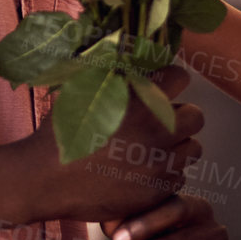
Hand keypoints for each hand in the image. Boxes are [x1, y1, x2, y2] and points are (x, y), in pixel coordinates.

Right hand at [24, 64, 204, 222]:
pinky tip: (142, 172)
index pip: (181, 77)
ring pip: (192, 149)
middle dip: (181, 117)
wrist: (44, 179)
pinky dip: (166, 174)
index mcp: (139, 99)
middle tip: (162, 123)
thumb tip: (132, 49)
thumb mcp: (82, 90)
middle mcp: (155, 129)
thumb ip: (114, 74)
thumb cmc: (61, 132)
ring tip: (153, 149)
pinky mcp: (157, 190)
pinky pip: (180, 177)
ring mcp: (158, 163)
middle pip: (196, 116)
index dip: (171, 81)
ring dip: (177, 147)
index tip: (163, 88)